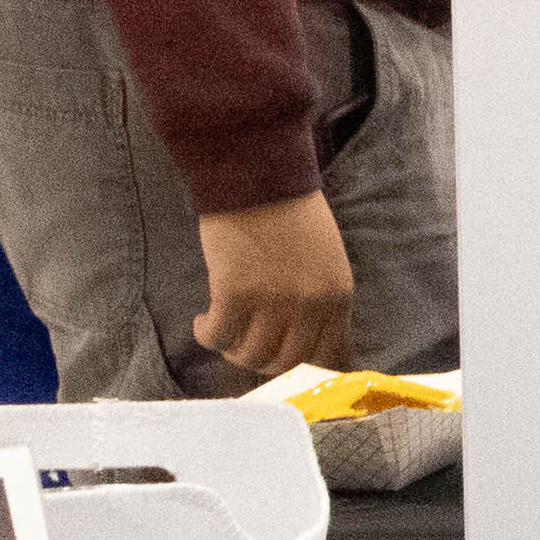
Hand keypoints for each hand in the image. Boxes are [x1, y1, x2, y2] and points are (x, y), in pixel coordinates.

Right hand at [194, 192, 355, 378]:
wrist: (256, 172)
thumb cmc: (289, 208)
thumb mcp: (326, 257)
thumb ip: (320, 298)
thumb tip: (304, 340)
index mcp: (337, 295)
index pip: (329, 357)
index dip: (303, 368)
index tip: (282, 365)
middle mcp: (310, 304)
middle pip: (287, 362)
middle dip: (263, 363)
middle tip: (244, 348)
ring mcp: (272, 301)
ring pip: (251, 355)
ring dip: (233, 351)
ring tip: (223, 333)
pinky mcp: (234, 293)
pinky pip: (218, 336)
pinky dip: (207, 335)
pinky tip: (203, 322)